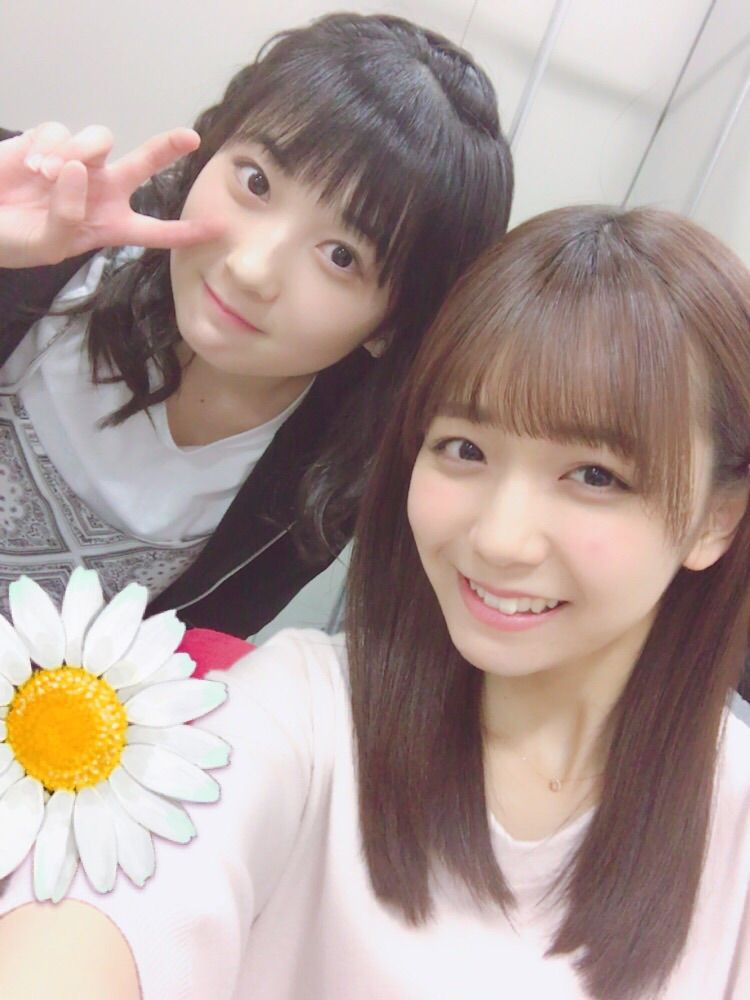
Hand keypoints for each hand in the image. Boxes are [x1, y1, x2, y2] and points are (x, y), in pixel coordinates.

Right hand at [0, 123, 221, 268]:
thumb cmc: (15, 240)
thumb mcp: (46, 246)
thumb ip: (68, 216)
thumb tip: (79, 170)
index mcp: (110, 225)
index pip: (155, 230)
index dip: (185, 231)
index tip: (219, 228)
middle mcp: (101, 190)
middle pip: (144, 165)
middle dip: (167, 148)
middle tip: (190, 138)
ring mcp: (78, 164)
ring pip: (99, 141)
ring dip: (74, 155)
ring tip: (44, 175)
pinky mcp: (51, 141)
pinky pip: (62, 132)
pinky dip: (47, 147)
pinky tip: (31, 165)